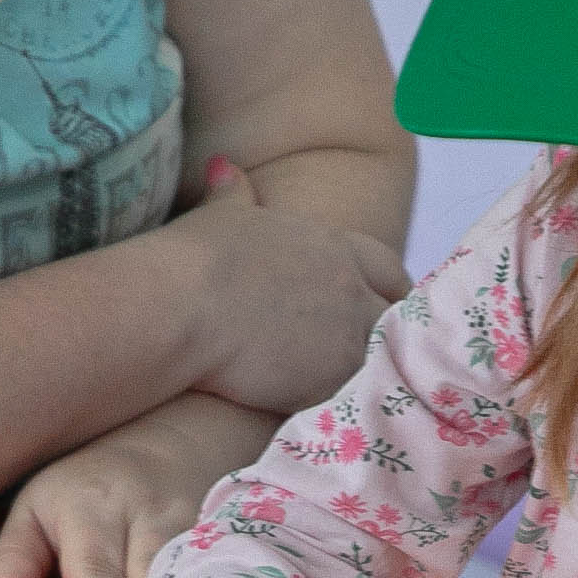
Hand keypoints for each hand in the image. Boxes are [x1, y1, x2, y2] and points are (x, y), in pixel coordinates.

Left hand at [0, 394, 279, 577]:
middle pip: (156, 572)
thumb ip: (15, 561)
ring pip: (202, 571)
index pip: (97, 567)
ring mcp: (197, 521)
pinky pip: (237, 567)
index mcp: (91, 509)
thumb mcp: (35, 511)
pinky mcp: (233, 532)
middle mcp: (149, 512)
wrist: (173, 435)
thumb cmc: (88, 490)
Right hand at [167, 156, 409, 416]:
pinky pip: (351, 396)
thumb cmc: (195, 258)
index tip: (389, 304)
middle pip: (394, 316)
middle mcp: (350, 288)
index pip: (386, 267)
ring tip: (346, 389)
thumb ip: (232, 193)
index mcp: (332, 245)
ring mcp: (344, 337)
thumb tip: (223, 167)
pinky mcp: (329, 380)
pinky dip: (341, 402)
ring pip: (379, 359)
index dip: (390, 288)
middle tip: (378, 355)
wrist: (182, 306)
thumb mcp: (219, 216)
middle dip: (388, 333)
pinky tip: (322, 410)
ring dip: (366, 370)